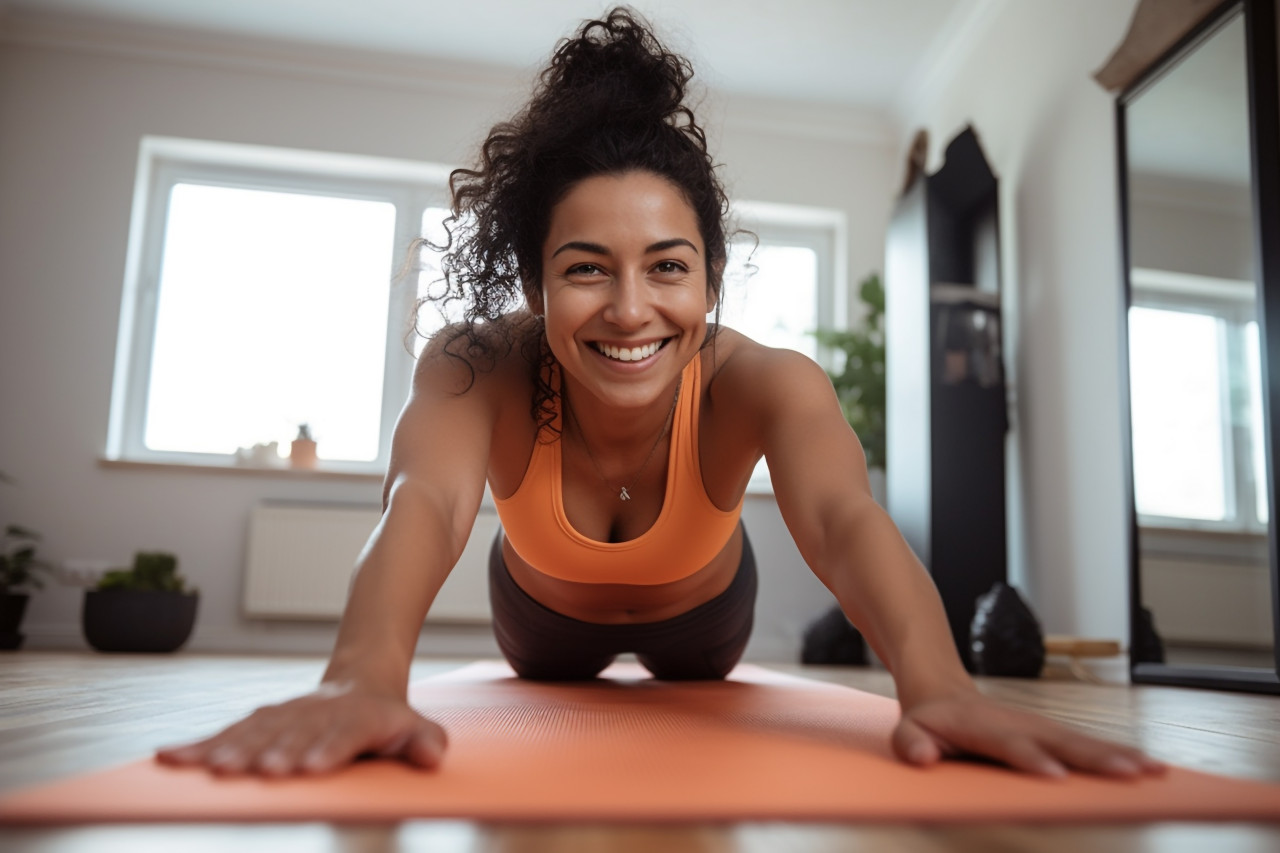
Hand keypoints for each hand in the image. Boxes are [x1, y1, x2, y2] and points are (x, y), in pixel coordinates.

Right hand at [155, 682, 447, 776]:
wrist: (361, 680)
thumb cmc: (386, 719)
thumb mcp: (415, 728)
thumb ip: (424, 742)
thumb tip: (434, 756)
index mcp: (355, 721)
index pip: (342, 736)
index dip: (325, 750)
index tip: (308, 766)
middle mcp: (314, 717)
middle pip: (292, 736)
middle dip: (273, 753)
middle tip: (256, 771)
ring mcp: (283, 717)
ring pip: (254, 732)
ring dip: (231, 751)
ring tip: (209, 769)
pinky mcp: (259, 722)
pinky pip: (225, 733)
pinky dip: (198, 745)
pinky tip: (169, 758)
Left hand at [891, 690, 1165, 777]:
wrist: (942, 689)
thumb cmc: (928, 720)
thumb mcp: (908, 730)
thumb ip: (911, 743)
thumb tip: (923, 756)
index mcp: (984, 727)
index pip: (1010, 745)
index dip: (1031, 759)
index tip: (1056, 776)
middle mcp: (1019, 724)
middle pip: (1059, 741)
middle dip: (1094, 758)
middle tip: (1129, 774)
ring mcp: (1039, 726)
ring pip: (1082, 741)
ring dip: (1119, 755)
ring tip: (1155, 772)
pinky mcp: (1053, 733)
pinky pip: (1088, 744)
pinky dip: (1120, 754)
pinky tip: (1151, 769)